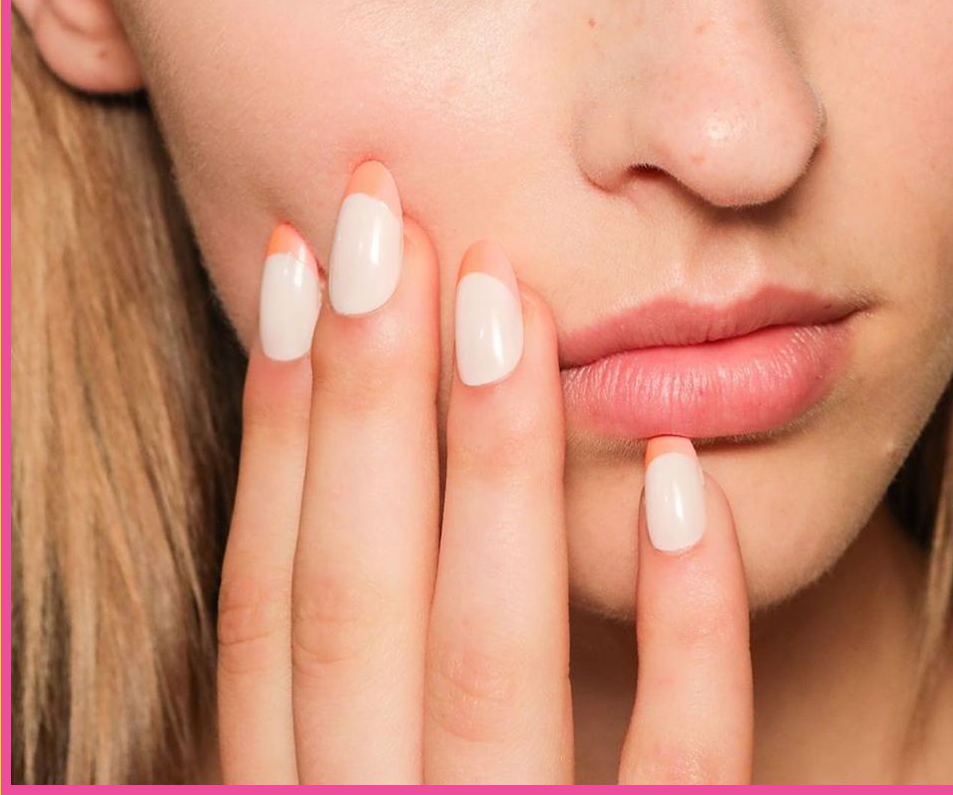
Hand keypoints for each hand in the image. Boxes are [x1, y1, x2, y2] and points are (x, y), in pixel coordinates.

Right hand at [216, 162, 752, 782]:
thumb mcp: (356, 784)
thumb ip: (342, 692)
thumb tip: (321, 478)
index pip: (265, 603)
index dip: (274, 428)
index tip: (294, 263)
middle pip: (348, 605)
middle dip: (363, 398)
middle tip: (382, 214)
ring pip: (486, 670)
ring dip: (492, 470)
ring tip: (508, 297)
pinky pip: (680, 774)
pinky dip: (687, 631)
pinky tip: (683, 481)